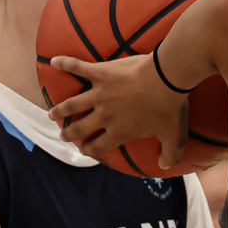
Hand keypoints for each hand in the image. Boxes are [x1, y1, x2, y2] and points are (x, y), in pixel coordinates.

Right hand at [47, 53, 189, 169]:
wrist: (168, 78)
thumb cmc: (171, 109)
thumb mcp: (175, 139)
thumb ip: (170, 156)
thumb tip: (165, 166)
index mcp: (119, 132)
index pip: (98, 146)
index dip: (90, 151)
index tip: (86, 150)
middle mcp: (104, 116)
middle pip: (80, 129)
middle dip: (70, 134)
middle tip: (63, 134)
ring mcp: (100, 94)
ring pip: (72, 105)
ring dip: (60, 110)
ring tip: (52, 113)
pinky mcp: (100, 73)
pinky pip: (77, 68)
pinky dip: (64, 64)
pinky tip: (53, 61)